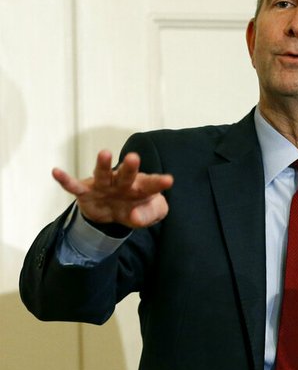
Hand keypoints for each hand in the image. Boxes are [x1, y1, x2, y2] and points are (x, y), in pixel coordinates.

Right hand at [52, 150, 173, 228]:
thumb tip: (134, 216)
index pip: (151, 185)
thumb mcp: (148, 215)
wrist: (111, 214)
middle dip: (130, 167)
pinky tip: (56, 172)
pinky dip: (65, 180)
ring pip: (103, 174)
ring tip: (105, 153)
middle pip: (127, 175)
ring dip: (104, 165)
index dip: (159, 183)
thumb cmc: (135, 208)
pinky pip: (74, 186)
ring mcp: (103, 186)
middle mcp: (122, 183)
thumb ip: (148, 216)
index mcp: (141, 188)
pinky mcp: (86, 192)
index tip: (168, 180)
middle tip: (134, 158)